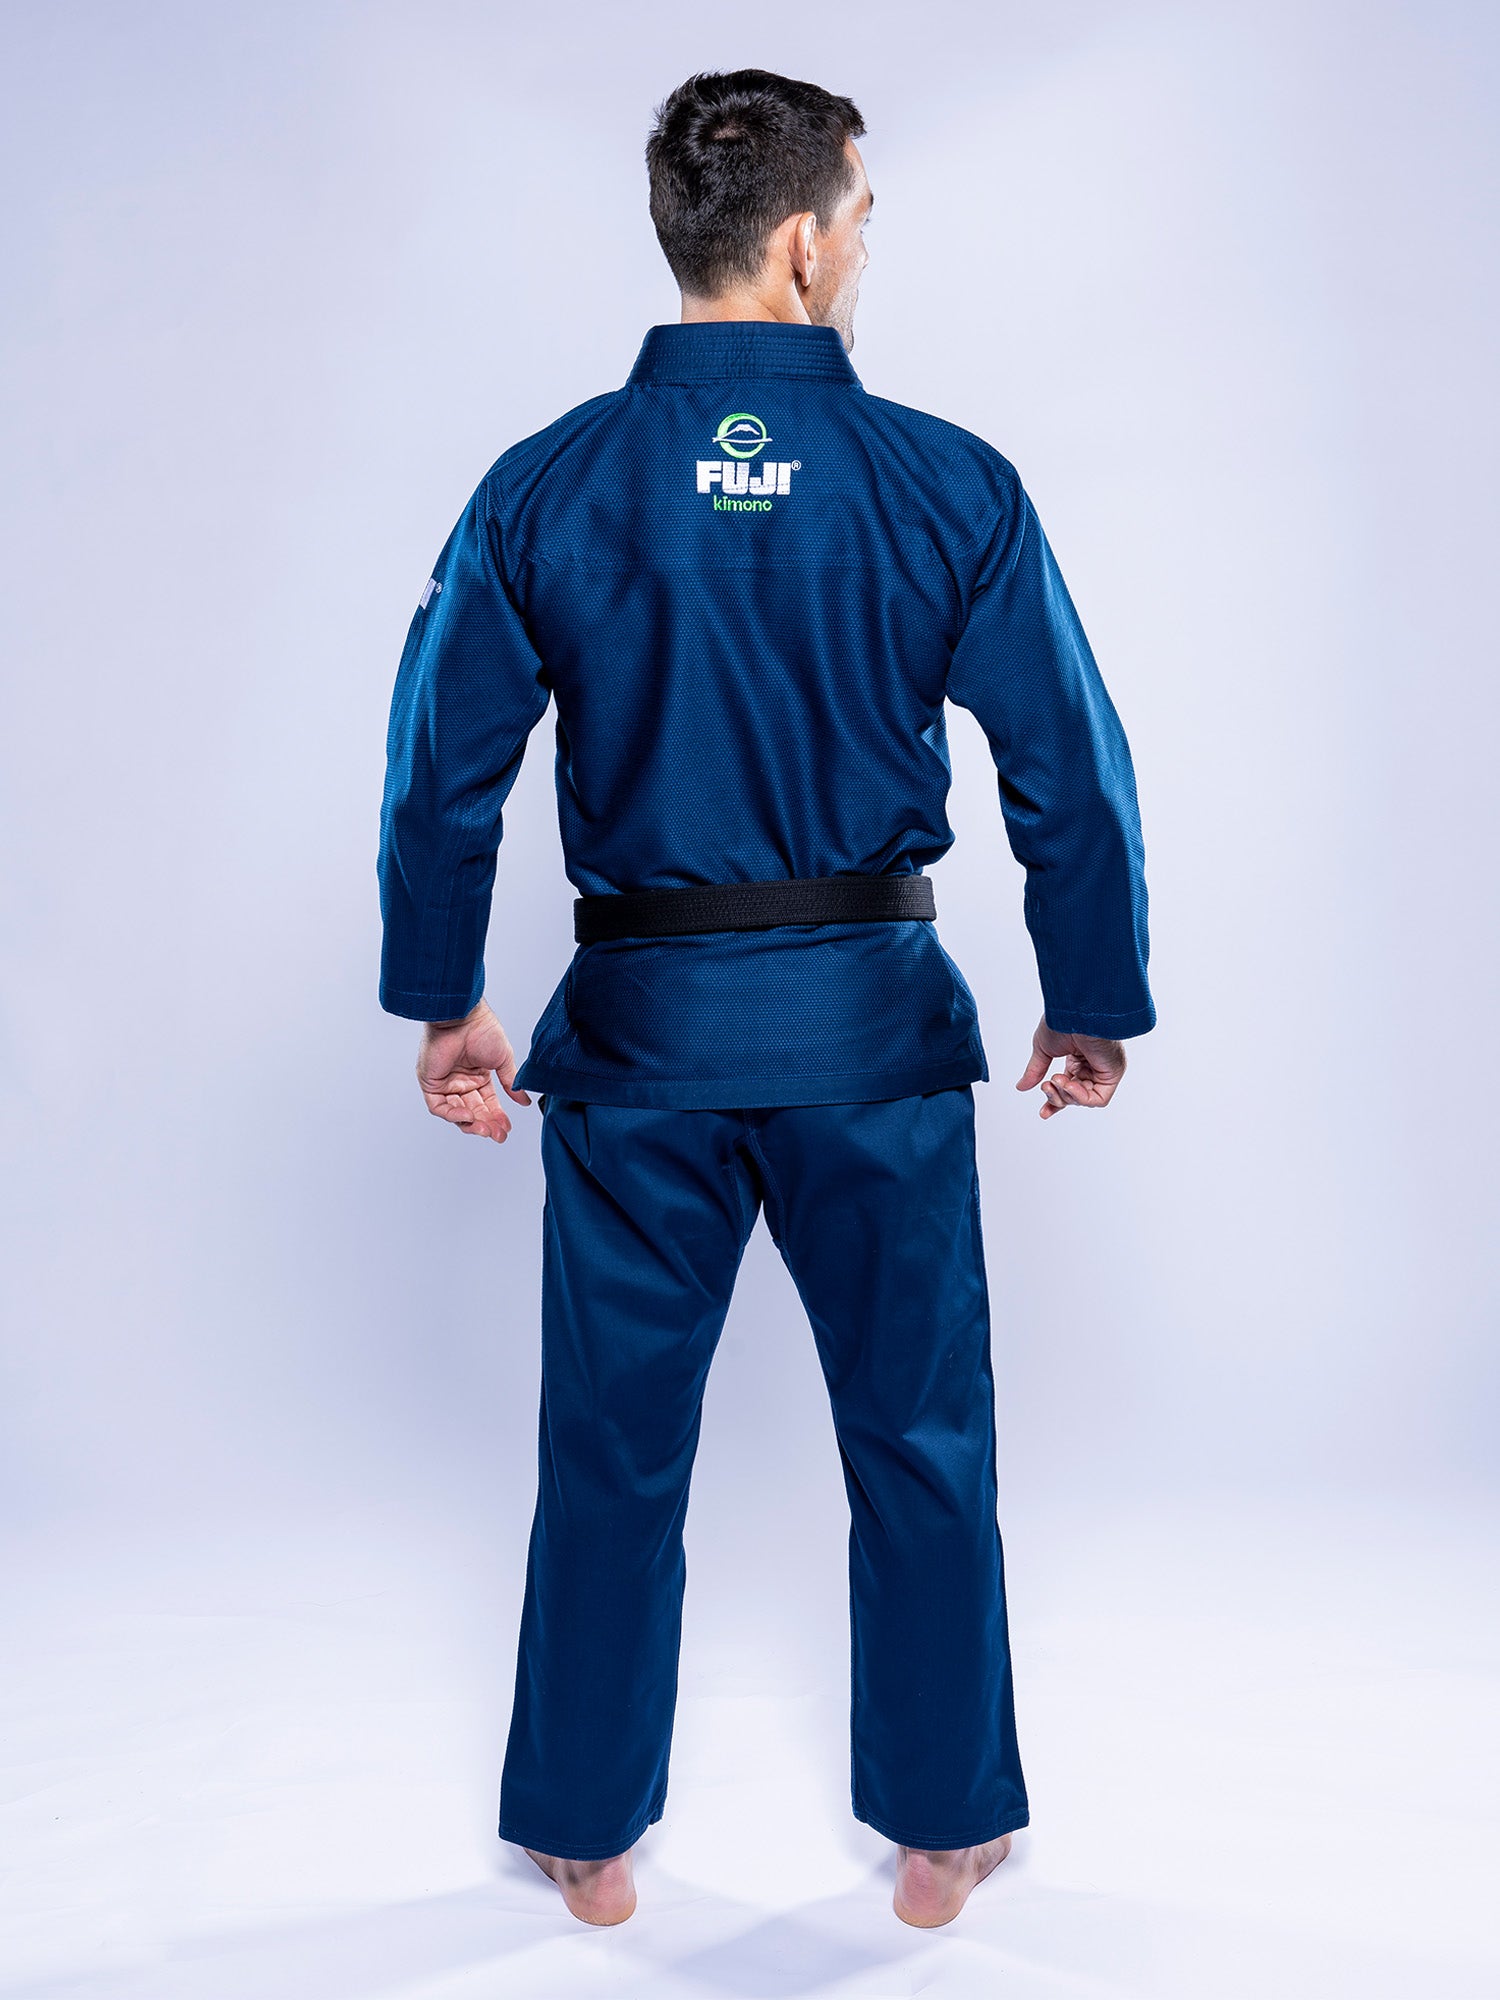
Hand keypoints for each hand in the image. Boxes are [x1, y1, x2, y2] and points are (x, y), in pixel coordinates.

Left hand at [416, 999, 530, 1142]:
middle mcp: (461, 1080)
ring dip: (471, 1123)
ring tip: (486, 1130)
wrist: (463, 1017)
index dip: (497, 1116)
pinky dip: (453, 1115)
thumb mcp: (503, 1060)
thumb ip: (511, 1082)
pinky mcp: (430, 1083)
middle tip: (498, 1135)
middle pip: (473, 1110)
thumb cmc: (483, 1029)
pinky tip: (468, 1117)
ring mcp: (445, 1082)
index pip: (487, 1102)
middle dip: (486, 1124)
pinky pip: (440, 1107)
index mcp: (478, 1074)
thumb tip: (524, 1101)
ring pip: (456, 1113)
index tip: (506, 1128)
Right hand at [1015, 1016, 1126, 1119]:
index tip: (1043, 1112)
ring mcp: (1104, 1069)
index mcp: (1078, 1057)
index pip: (1068, 1086)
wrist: (1075, 1011)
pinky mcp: (1112, 1073)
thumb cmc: (1062, 1021)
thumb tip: (1020, 1087)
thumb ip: (1035, 1070)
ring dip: (1067, 1095)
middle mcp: (1093, 1065)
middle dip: (1058, 1097)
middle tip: (1047, 1086)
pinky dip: (1081, 1097)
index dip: (1055, 1102)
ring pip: (1086, 1099)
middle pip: (1076, 1096)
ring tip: (1056, 1080)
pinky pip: (1099, 1098)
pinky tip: (1069, 1084)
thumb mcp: (1043, 1050)